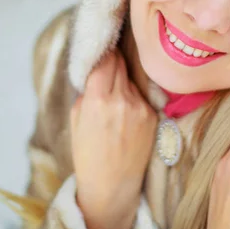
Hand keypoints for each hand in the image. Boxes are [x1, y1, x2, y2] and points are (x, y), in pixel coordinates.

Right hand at [70, 52, 157, 228]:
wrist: (111, 186)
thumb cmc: (88, 153)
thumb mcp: (76, 118)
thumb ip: (87, 90)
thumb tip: (97, 66)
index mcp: (97, 100)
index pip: (104, 59)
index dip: (103, 50)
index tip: (102, 43)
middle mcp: (122, 100)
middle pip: (120, 63)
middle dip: (113, 58)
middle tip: (109, 54)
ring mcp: (141, 107)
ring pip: (131, 77)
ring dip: (123, 77)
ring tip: (114, 89)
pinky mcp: (153, 115)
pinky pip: (141, 94)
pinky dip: (133, 95)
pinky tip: (125, 110)